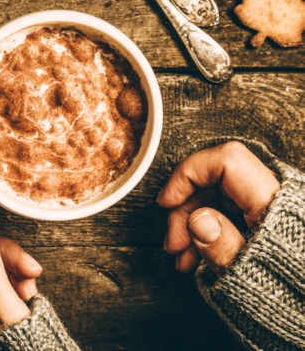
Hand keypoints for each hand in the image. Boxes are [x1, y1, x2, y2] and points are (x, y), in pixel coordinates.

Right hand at [158, 141, 279, 273]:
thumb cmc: (295, 298)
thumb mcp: (253, 277)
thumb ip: (224, 246)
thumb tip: (196, 219)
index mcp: (275, 204)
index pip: (225, 161)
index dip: (188, 174)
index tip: (167, 201)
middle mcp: (275, 199)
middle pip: (216, 182)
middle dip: (185, 210)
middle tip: (173, 243)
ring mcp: (270, 211)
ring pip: (219, 199)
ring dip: (192, 224)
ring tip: (184, 258)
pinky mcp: (267, 224)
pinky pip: (231, 215)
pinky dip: (208, 232)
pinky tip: (198, 257)